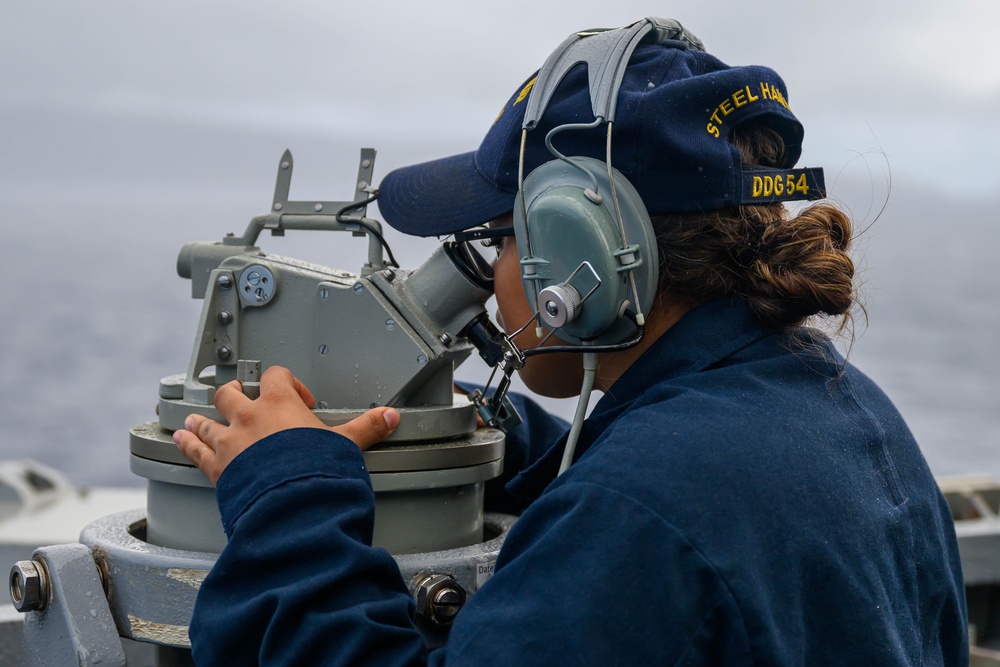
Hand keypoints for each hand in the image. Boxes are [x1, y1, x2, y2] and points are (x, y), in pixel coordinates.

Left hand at [173, 366, 399, 484]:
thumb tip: (389, 417)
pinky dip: (186, 443)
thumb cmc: (315, 471)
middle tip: (243, 397)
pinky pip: (194, 449)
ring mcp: (230, 441)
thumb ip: (366, 428)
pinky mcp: (216, 467)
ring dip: (204, 418)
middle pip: (232, 393)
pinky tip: (179, 438)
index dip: (287, 382)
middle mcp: (249, 417)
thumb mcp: (346, 446)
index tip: (299, 399)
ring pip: (207, 420)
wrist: (290, 502)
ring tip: (199, 418)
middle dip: (236, 394)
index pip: (277, 376)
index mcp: (280, 405)